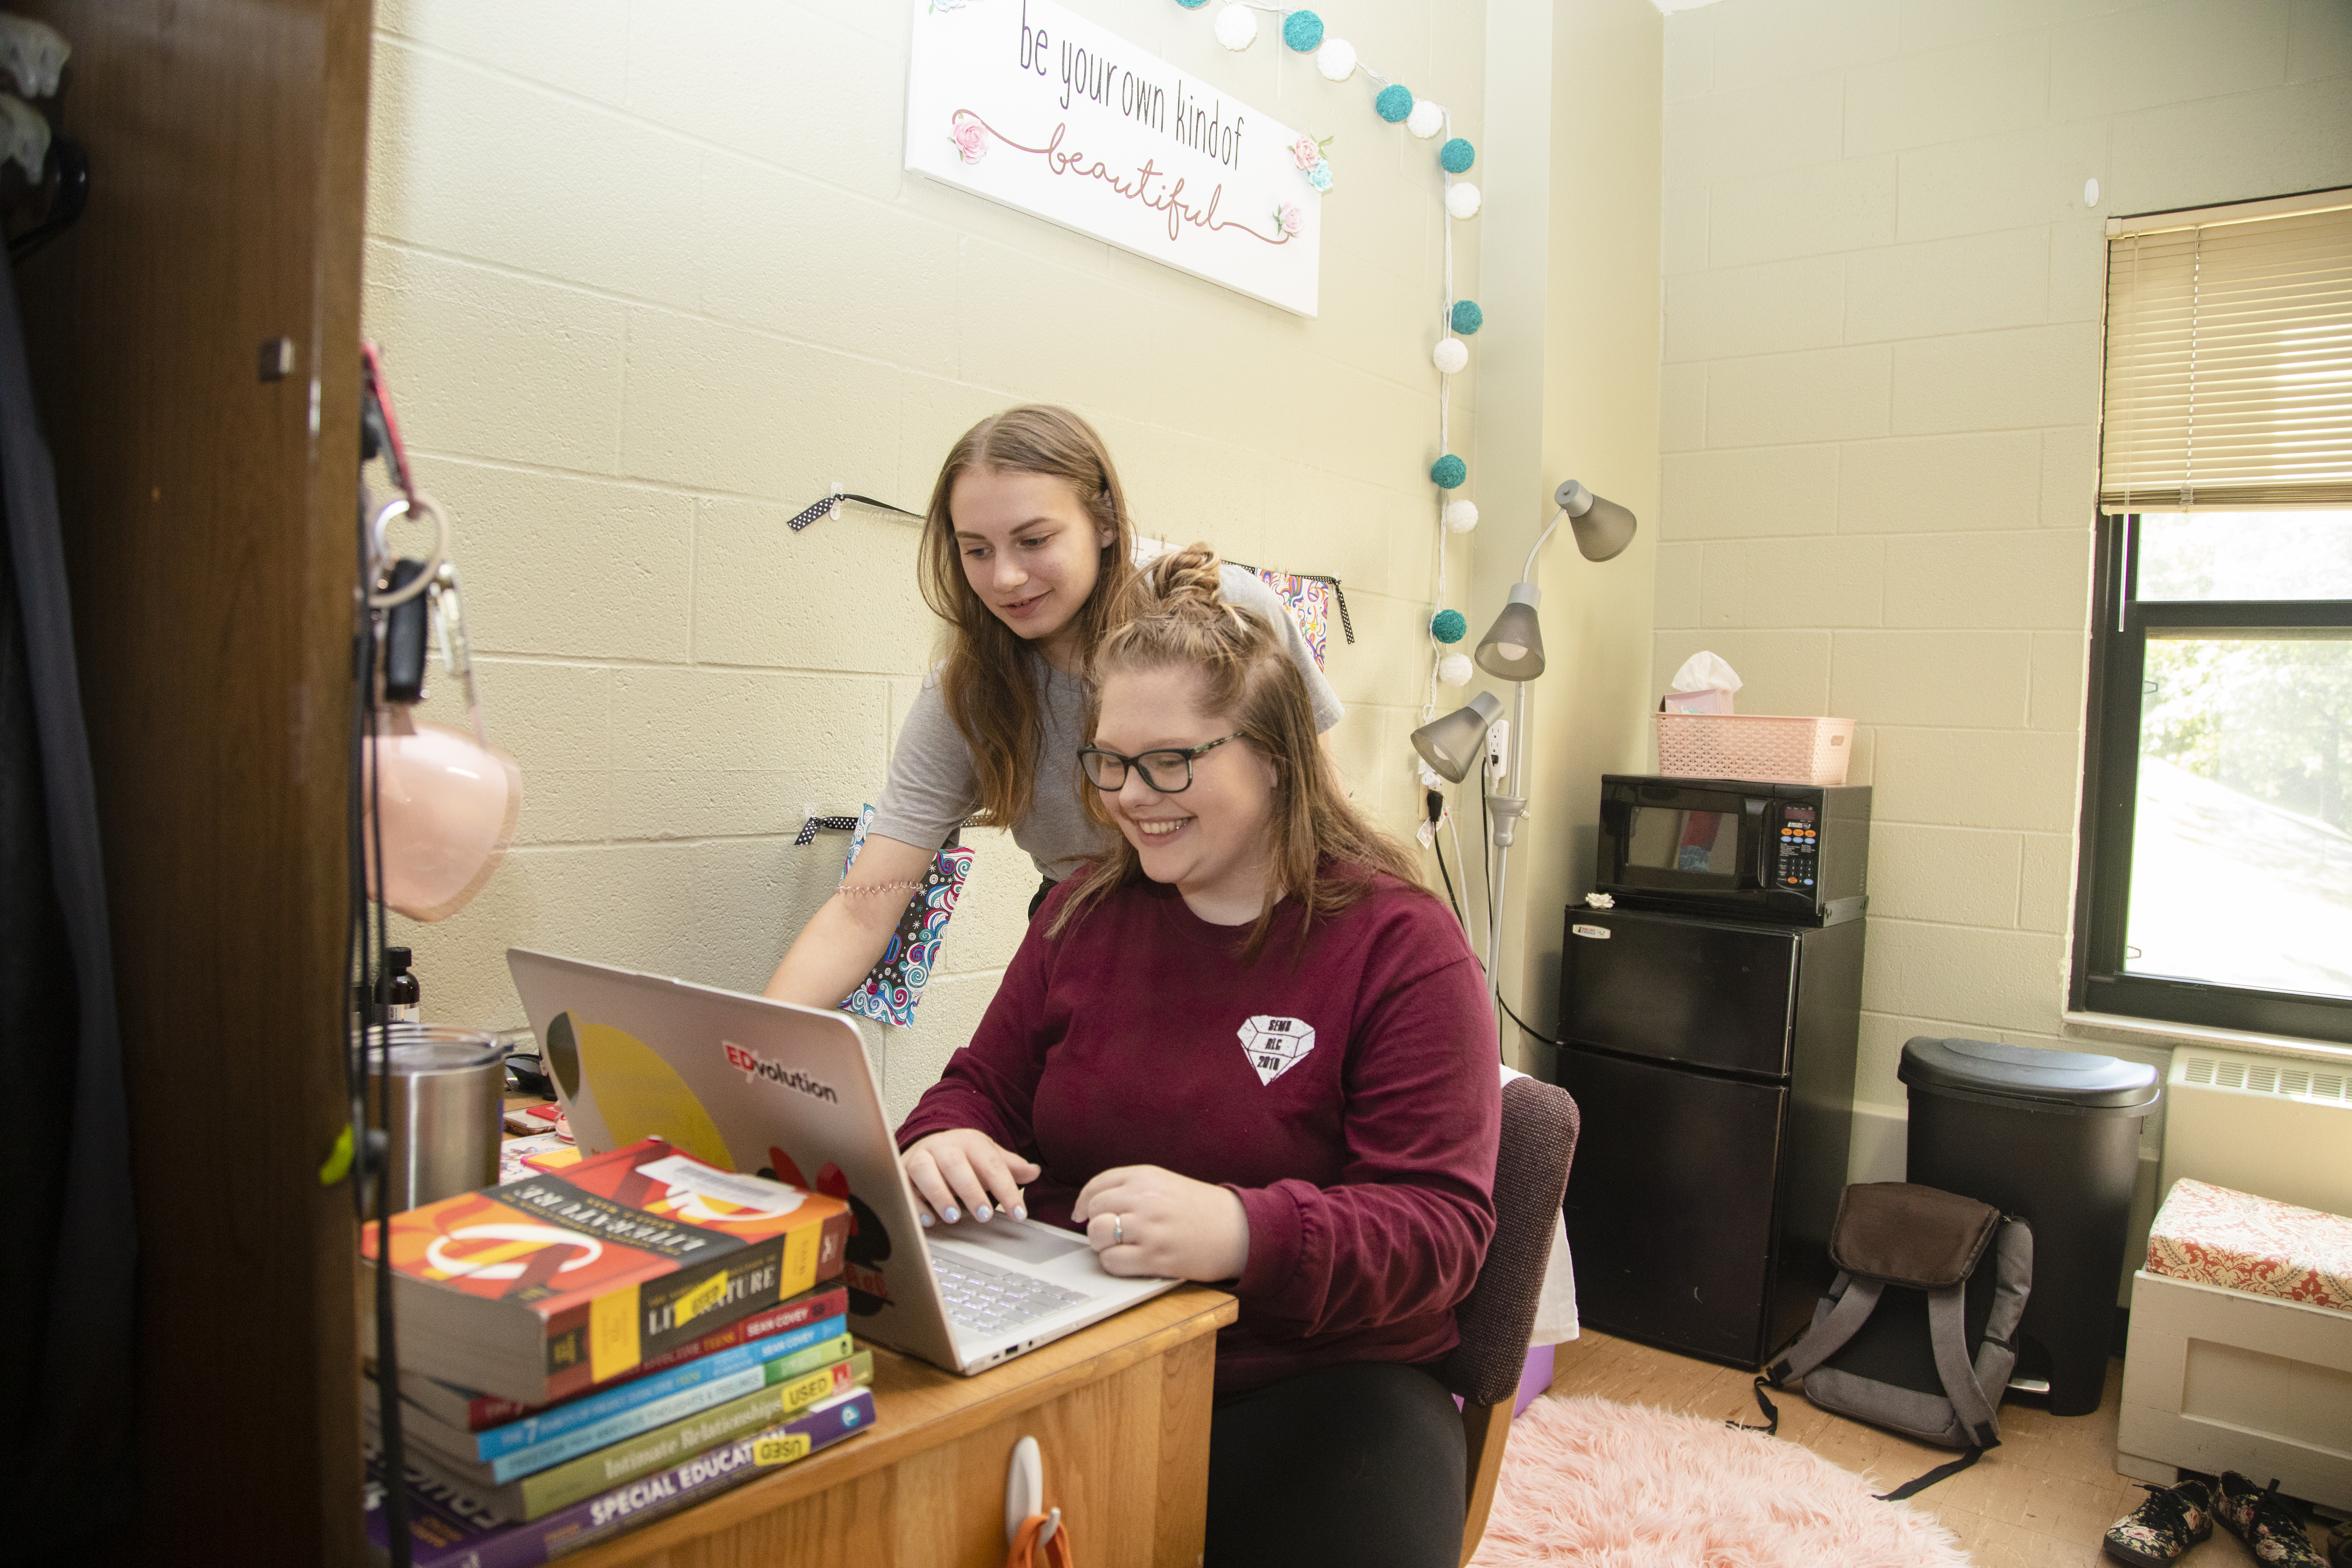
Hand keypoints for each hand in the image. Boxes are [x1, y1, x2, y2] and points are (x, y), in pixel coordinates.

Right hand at [901, 1129, 1039, 1228]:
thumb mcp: (987, 1158)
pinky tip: (928, 1220)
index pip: (991, 1164)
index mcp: (969, 1142)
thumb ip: (1009, 1167)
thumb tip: (1035, 1172)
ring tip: (953, 1217)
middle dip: (971, 1190)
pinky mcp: (900, 1172)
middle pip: (955, 1164)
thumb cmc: (962, 1157)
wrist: (927, 1144)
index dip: (1006, 1189)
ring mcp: (919, 1157)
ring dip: (940, 1194)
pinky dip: (914, 1203)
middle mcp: (942, 1146)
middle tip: (985, 1216)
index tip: (1019, 1213)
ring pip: (925, 1170)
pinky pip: (903, 1185)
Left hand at [1071, 1165, 1249, 1282]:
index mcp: (1146, 1177)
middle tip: (1110, 1233)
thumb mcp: (1165, 1184)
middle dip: (1095, 1224)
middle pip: (1094, 1211)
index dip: (1084, 1202)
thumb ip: (1131, 1188)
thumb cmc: (1201, 1209)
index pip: (1097, 1186)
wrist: (1239, 1230)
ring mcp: (1150, 1229)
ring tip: (1120, 1247)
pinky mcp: (1156, 1257)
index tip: (1082, 1214)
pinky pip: (1112, 1261)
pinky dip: (1113, 1263)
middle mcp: (1144, 1199)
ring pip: (1098, 1234)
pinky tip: (1129, 1261)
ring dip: (1102, 1244)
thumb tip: (1091, 1206)